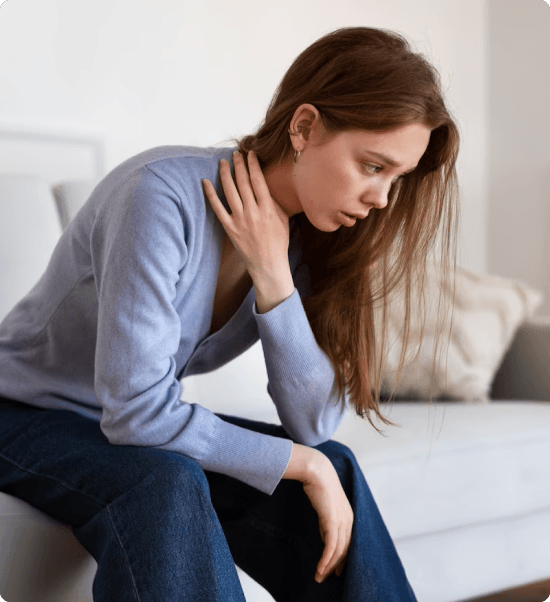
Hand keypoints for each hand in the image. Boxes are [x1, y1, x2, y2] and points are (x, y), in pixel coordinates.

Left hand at [202, 151, 290, 278]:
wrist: (268, 265)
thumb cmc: (278, 242)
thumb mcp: (282, 219)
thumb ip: (273, 202)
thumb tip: (265, 185)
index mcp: (268, 209)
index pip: (258, 181)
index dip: (253, 165)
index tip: (250, 154)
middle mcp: (253, 212)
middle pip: (243, 182)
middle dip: (239, 165)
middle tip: (236, 153)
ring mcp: (240, 220)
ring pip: (230, 191)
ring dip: (225, 174)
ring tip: (223, 162)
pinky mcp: (230, 228)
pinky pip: (217, 208)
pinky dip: (210, 194)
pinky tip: (205, 182)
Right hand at [302, 452, 353, 583]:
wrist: (316, 470)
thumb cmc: (318, 484)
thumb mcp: (325, 506)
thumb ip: (327, 520)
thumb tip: (325, 534)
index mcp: (348, 515)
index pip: (348, 542)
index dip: (342, 557)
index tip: (335, 568)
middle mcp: (348, 520)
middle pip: (345, 549)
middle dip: (336, 565)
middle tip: (327, 577)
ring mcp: (342, 521)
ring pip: (338, 551)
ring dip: (328, 566)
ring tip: (319, 577)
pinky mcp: (332, 521)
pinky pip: (331, 547)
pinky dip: (326, 560)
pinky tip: (320, 568)